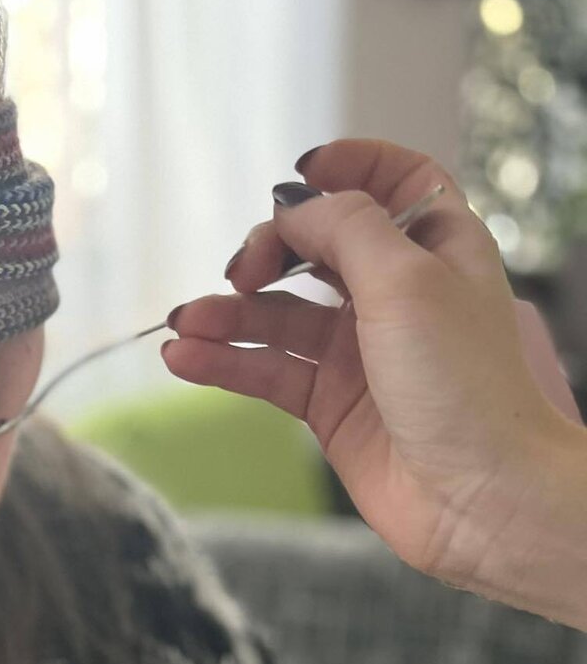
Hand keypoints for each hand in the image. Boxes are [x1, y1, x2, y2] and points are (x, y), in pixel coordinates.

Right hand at [163, 138, 586, 631]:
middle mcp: (397, 294)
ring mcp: (360, 351)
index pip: (395, 182)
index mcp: (437, 248)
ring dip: (228, 314)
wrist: (479, 496)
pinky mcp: (331, 406)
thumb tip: (296, 203)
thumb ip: (347, 228)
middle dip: (270, 250)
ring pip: (279, 315)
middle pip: (318, 248)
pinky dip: (224, 362)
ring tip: (185, 323)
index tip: (298, 176)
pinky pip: (267, 372)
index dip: (349, 167)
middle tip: (243, 271)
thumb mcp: (408, 280)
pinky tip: (185, 359)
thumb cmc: (466, 387)